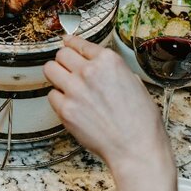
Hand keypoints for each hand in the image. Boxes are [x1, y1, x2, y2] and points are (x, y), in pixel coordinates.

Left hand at [43, 35, 169, 167]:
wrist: (136, 148)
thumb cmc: (141, 121)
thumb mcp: (134, 82)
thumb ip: (111, 70)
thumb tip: (98, 65)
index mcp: (109, 61)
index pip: (80, 44)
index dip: (72, 43)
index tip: (68, 42)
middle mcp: (89, 71)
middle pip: (61, 54)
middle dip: (64, 60)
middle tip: (68, 68)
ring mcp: (75, 90)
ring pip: (50, 69)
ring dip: (57, 75)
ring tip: (66, 85)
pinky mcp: (65, 109)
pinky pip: (51, 95)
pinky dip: (58, 99)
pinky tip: (71, 105)